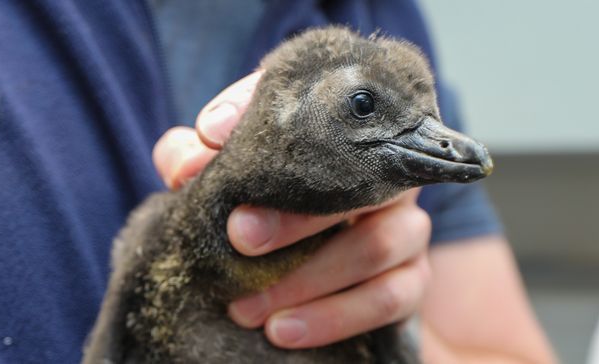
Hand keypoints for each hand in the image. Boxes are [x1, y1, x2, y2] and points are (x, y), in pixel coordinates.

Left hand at [152, 71, 431, 348]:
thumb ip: (198, 158)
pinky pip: (390, 298)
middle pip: (360, 186)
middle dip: (297, 217)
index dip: (279, 130)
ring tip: (246, 308)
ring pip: (378, 247)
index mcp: (348, 143)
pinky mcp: (413, 279)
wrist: (323, 259)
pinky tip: (284, 332)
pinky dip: (335, 317)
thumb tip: (184, 168)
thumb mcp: (230, 176)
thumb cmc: (270, 203)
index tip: (217, 149)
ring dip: (308, 280)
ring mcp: (407, 229)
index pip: (328, 119)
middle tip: (238, 238)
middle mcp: (386, 178)